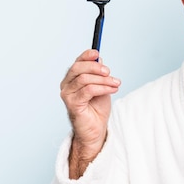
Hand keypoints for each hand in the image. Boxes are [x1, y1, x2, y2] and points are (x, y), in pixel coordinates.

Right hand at [60, 49, 120, 177]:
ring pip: (84, 79)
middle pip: (78, 68)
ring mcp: (67, 95)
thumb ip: (99, 74)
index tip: (97, 53)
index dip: (86, 55)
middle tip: (109, 71)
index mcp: (72, 78)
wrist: (95, 129)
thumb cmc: (97, 108)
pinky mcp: (72, 104)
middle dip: (95, 67)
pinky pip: (88, 90)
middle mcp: (66, 85)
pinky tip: (113, 89)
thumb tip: (100, 59)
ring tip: (116, 83)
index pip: (77, 62)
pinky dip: (102, 88)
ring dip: (103, 80)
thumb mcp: (101, 86)